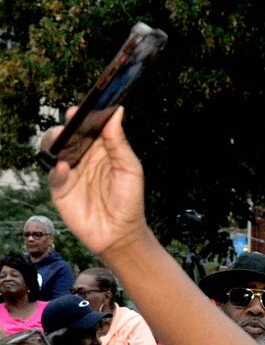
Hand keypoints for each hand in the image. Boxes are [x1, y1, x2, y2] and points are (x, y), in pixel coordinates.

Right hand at [45, 106, 151, 259]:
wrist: (121, 234)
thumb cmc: (129, 201)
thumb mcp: (130, 169)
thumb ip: (119, 143)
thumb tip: (117, 113)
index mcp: (101, 150)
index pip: (88, 127)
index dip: (83, 117)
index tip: (80, 110)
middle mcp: (83, 158)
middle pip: (68, 135)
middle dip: (66, 127)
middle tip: (69, 122)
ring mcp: (70, 172)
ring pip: (54, 150)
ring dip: (55, 142)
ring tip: (62, 139)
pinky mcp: (60, 189)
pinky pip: (54, 175)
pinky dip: (58, 170)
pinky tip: (65, 167)